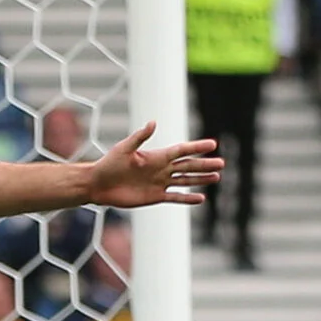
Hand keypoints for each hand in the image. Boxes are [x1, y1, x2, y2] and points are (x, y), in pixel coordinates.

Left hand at [84, 121, 221, 208]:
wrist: (98, 185)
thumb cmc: (109, 164)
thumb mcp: (124, 149)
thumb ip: (140, 137)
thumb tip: (153, 122)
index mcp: (156, 156)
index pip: (181, 150)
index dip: (196, 147)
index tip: (212, 144)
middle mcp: (160, 169)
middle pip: (187, 166)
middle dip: (204, 164)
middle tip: (221, 162)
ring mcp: (159, 183)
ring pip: (185, 180)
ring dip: (200, 179)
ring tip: (216, 177)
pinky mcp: (154, 197)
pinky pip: (175, 197)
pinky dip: (187, 198)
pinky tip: (201, 198)